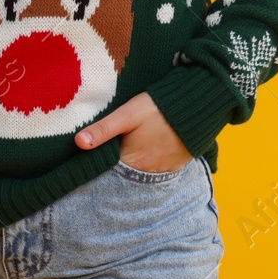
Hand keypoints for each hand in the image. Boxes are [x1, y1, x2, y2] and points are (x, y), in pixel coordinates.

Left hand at [76, 92, 192, 172]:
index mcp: (132, 161)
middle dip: (118, 169)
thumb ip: (104, 129)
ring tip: (130, 155)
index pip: (109, 173)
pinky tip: (148, 153)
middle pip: (126, 175)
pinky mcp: (177, 164)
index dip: (101, 168)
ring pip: (143, 174)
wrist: (199, 103)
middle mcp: (148, 171)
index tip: (92, 164)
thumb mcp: (128, 114)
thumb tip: (78, 142)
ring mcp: (165, 169)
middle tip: (112, 157)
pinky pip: (159, 169)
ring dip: (136, 167)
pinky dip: (151, 164)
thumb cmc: (160, 107)